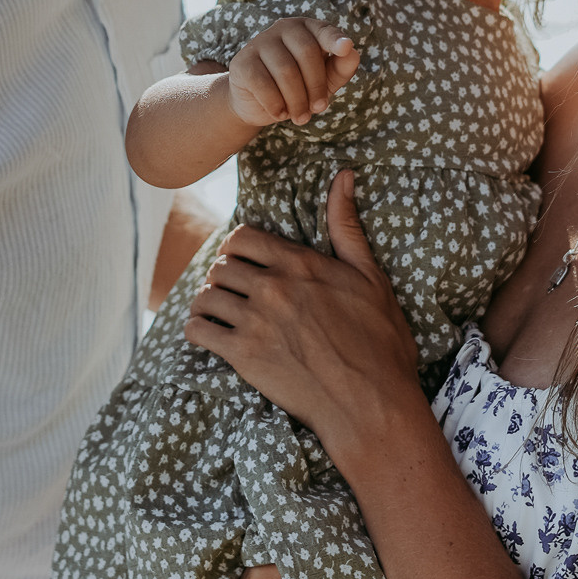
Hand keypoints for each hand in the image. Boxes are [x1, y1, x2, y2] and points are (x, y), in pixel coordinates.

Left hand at [184, 169, 426, 464]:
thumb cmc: (379, 342)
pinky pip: (198, 330)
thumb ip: (347, 226)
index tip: (245, 264)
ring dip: (208, 303)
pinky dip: (198, 330)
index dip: (238, 249)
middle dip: (224, 278)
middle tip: (234, 293)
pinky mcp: (243, 356)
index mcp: (300, 263)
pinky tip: (210, 335)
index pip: (241, 238)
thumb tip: (343, 175)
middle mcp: (273, 287)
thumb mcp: (370, 277)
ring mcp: (255, 321)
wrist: (371, 403)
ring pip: (205, 296)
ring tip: (220, 314)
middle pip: (220, 266)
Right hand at [227, 18, 358, 126]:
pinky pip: (263, 84)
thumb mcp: (325, 80)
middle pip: (307, 52)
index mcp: (307, 28)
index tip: (346, 47)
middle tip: (318, 110)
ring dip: (297, 101)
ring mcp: (259, 42)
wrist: (257, 103)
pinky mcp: (242, 62)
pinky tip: (279, 113)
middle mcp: (283, 28)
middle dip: (316, 87)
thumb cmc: (298, 87)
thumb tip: (352, 53)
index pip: (324, 31)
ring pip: (286, 71)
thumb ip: (341, 67)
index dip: (335, 40)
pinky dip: (275, 105)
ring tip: (300, 117)